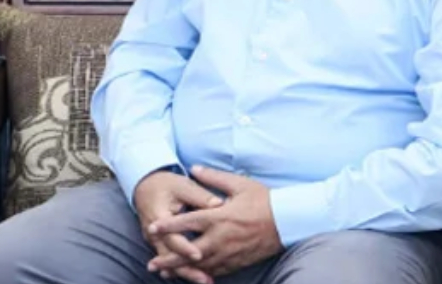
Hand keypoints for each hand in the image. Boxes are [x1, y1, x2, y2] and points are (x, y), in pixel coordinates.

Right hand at [133, 170, 223, 283]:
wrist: (145, 186)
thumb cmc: (167, 185)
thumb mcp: (183, 186)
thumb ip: (200, 196)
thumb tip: (219, 204)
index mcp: (158, 216)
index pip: (171, 236)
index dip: (185, 247)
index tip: (199, 254)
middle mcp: (153, 232)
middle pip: (169, 255)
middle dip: (187, 268)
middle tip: (204, 279)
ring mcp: (155, 240)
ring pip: (169, 261)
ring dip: (186, 273)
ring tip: (204, 281)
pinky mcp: (160, 244)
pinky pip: (170, 260)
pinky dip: (182, 269)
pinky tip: (196, 277)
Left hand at [146, 166, 283, 277]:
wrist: (289, 221)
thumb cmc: (264, 200)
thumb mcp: (238, 184)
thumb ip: (213, 177)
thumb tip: (194, 168)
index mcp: (218, 217)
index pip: (187, 222)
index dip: (168, 226)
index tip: (152, 229)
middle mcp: (221, 238)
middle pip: (189, 251)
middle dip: (170, 258)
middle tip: (152, 264)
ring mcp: (230, 252)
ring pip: (201, 265)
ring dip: (182, 270)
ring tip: (165, 273)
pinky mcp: (238, 261)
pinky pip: (217, 271)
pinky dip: (202, 274)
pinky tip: (193, 275)